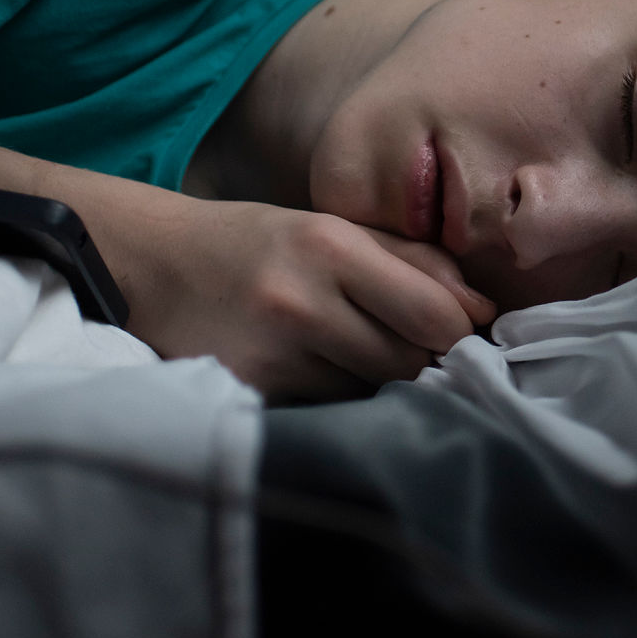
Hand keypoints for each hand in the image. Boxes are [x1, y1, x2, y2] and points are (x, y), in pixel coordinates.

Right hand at [128, 198, 496, 401]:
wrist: (152, 265)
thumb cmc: (259, 244)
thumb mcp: (334, 229)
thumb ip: (415, 261)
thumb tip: (484, 309)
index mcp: (331, 247)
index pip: (435, 315)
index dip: (458, 331)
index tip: (457, 331)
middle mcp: (302, 302)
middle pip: (409, 363)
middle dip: (423, 360)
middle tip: (410, 346)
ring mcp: (273, 354)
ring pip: (371, 392)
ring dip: (377, 381)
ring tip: (351, 352)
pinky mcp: (250, 392)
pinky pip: (326, 408)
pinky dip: (335, 397)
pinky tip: (315, 370)